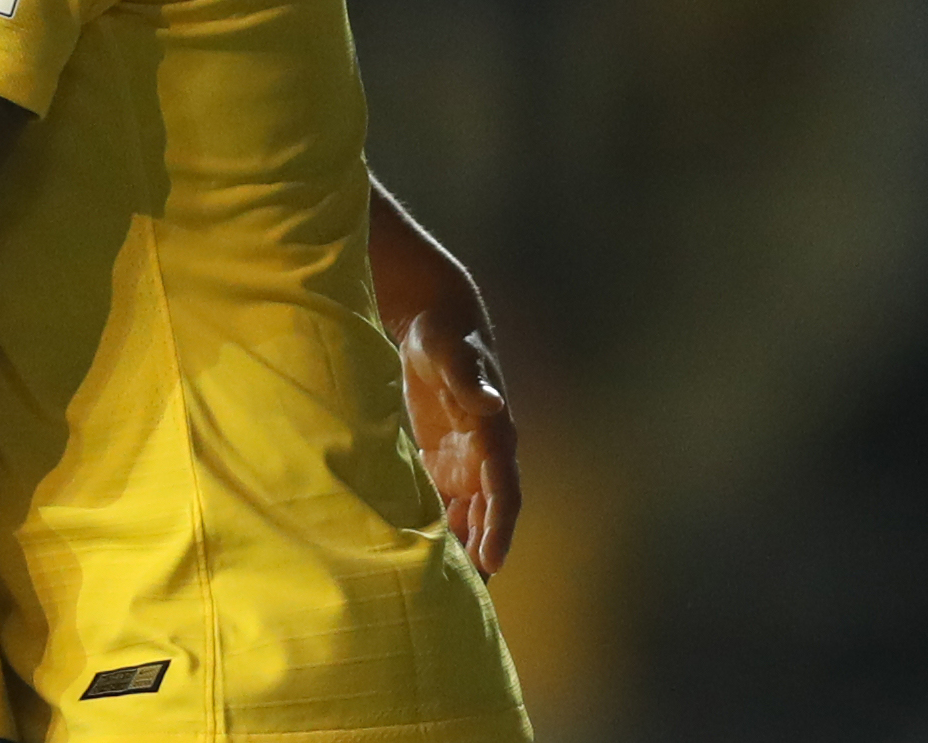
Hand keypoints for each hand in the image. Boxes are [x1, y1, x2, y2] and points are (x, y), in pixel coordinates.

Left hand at [400, 309, 518, 576]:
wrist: (433, 327)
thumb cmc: (444, 336)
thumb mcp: (450, 352)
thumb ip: (466, 379)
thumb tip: (490, 405)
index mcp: (496, 434)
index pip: (504, 491)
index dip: (500, 528)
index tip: (493, 563)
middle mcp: (487, 456)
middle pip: (489, 516)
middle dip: (482, 554)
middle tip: (468, 600)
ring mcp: (466, 462)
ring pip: (469, 517)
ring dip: (463, 551)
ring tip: (448, 596)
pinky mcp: (443, 462)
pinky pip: (445, 505)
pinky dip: (439, 532)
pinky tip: (422, 561)